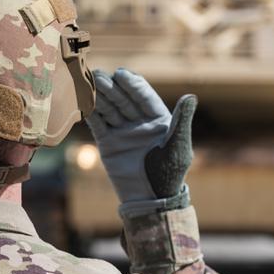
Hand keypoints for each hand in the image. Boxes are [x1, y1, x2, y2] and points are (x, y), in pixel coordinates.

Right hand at [86, 69, 195, 209]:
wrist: (150, 200)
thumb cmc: (169, 174)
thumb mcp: (178, 146)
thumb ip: (181, 120)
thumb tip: (191, 96)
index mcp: (159, 119)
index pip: (144, 96)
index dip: (132, 84)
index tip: (121, 74)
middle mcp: (140, 122)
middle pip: (124, 99)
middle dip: (112, 87)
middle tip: (98, 75)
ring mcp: (123, 132)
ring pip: (109, 109)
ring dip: (99, 96)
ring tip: (88, 82)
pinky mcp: (108, 143)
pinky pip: (98, 123)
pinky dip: (90, 112)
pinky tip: (82, 100)